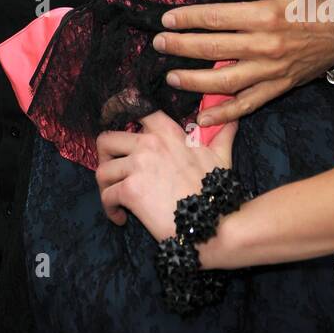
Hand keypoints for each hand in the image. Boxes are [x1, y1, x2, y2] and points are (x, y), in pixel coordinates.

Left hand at [96, 110, 237, 244]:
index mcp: (167, 132)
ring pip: (102, 170)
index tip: (107, 119)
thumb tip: (231, 119)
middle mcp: (149, 143)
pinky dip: (109, 209)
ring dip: (105, 187)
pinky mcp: (131, 190)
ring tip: (115, 200)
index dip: (115, 110)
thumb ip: (221, 135)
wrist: (213, 224)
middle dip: (103, 157)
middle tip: (111, 173)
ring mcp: (138, 165)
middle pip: (106, 139)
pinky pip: (106, 196)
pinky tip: (121, 217)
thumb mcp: (220, 157)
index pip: (134, 108)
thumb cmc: (215, 191)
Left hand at [152, 0, 333, 126]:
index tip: (165, 20)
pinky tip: (202, 117)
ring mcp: (271, 70)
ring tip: (171, 77)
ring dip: (194, 81)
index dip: (186, 19)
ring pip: (225, 82)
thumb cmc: (311, 1)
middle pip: (212, 49)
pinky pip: (247, 105)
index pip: (214, 18)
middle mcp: (264, 45)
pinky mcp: (278, 87)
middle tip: (158, 45)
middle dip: (180, 47)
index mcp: (263, 15)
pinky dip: (224, 114)